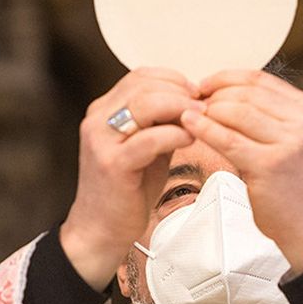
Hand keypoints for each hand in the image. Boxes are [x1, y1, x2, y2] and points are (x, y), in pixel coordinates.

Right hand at [60, 68, 201, 287]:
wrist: (101, 228)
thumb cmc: (126, 189)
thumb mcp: (146, 146)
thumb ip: (162, 123)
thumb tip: (192, 103)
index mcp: (104, 111)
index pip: (140, 75)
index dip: (173, 79)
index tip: (195, 93)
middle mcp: (98, 120)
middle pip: (144, 84)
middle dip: (180, 92)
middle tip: (204, 105)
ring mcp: (102, 140)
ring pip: (146, 104)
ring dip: (180, 108)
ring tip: (200, 120)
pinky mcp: (112, 164)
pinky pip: (150, 139)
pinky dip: (175, 135)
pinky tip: (190, 140)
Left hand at [182, 70, 302, 275]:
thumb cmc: (295, 185)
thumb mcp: (290, 138)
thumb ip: (266, 115)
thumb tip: (222, 95)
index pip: (258, 79)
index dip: (224, 78)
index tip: (203, 85)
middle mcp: (301, 121)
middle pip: (244, 93)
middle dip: (212, 96)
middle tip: (191, 104)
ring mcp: (288, 142)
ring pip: (235, 112)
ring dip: (206, 111)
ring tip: (188, 116)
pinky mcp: (269, 164)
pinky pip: (227, 139)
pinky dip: (204, 129)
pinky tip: (189, 125)